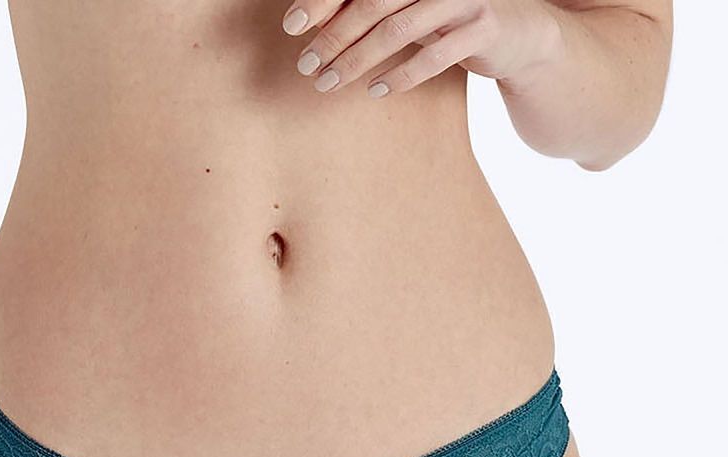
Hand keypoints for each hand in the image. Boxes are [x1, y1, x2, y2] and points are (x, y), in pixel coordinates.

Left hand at [280, 0, 561, 95]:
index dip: (323, 1)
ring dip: (357, 60)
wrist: (521, 35)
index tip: (292, 26)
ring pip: (396, 30)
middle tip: (305, 65)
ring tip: (329, 84)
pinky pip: (432, 57)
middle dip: (333, 35)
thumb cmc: (453, 21)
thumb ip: (374, 10)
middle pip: (372, 2)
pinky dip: (398, 76)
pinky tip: (374, 91)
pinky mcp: (481, 28)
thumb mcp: (412, 9)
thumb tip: (314, 23)